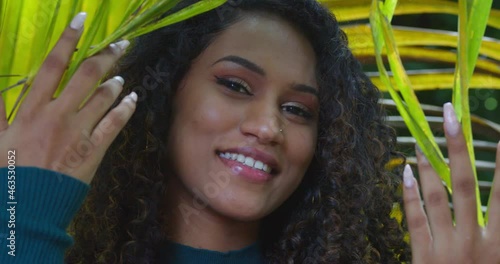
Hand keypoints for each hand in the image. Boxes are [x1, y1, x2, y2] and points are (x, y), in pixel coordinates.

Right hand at [0, 12, 136, 183]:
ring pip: (103, 97)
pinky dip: (126, 109)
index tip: (82, 21)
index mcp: (32, 108)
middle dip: (106, 56)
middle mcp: (58, 114)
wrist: (26, 206)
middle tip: (121, 44)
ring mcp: (79, 132)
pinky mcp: (94, 150)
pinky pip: (115, 124)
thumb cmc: (7, 174)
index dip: (68, 40)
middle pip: (86, 76)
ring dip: (115, 83)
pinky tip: (133, 99)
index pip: (53, 65)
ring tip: (122, 75)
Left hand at [403, 102, 499, 262]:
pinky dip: (409, 195)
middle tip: (449, 115)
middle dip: (458, 147)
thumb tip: (498, 206)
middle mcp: (474, 242)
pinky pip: (414, 220)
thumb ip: (498, 227)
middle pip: (466, 184)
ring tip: (423, 140)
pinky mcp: (422, 257)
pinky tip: (405, 173)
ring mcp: (445, 249)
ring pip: (435, 197)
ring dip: (429, 166)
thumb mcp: (499, 258)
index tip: (499, 136)